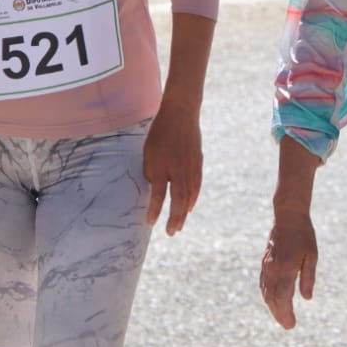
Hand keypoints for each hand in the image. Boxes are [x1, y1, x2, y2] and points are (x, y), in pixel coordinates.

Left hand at [143, 109, 201, 234]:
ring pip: (188, 196)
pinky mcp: (197, 163)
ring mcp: (189, 167)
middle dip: (174, 218)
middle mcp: (176, 169)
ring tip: (179, 226)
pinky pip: (196, 185)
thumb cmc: (159, 132)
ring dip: (184, 213)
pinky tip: (189, 208)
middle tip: (170, 233)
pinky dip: (193, 198)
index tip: (151, 223)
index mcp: (161, 166)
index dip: (154, 210)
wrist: (180, 113)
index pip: (158, 195)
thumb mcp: (148, 151)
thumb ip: (151, 171)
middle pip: (177, 200)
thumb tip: (154, 189)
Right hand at [260, 212, 316, 328]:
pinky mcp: (265, 263)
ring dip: (273, 307)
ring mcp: (267, 266)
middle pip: (272, 298)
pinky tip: (273, 301)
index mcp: (286, 268)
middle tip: (288, 325)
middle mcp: (273, 269)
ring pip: (266, 292)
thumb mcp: (312, 256)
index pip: (283, 298)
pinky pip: (263, 284)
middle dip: (279, 314)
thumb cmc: (304, 235)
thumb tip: (307, 298)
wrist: (288, 216)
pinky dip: (267, 296)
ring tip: (282, 316)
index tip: (291, 325)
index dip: (286, 313)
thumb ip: (308, 278)